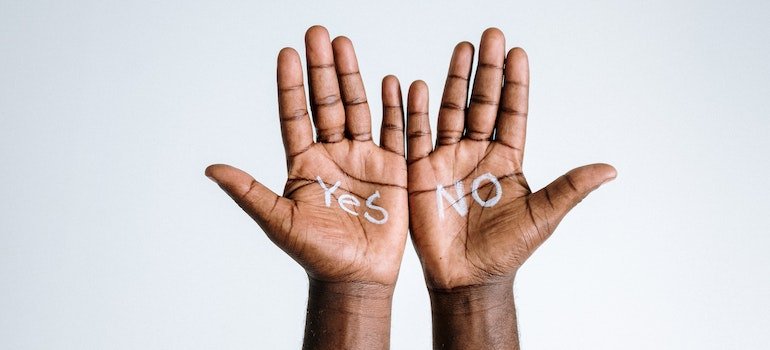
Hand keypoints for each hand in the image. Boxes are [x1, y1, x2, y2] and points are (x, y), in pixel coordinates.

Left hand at [206, 26, 407, 286]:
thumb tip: (210, 168)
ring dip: (353, 76)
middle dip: (322, 68)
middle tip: (318, 33)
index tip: (287, 53)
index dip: (291, 85)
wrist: (357, 278)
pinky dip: (394, 107)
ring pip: (358, 108)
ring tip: (346, 44)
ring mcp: (362, 158)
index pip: (295, 115)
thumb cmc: (316, 254)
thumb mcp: (279, 221)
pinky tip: (393, 82)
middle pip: (327, 102)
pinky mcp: (391, 168)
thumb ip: (249, 192)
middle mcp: (332, 153)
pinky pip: (393, 131)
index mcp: (304, 162)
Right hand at [407, 28, 615, 289]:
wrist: (468, 278)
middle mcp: (477, 153)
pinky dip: (415, 112)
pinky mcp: (421, 173)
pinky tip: (415, 86)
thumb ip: (570, 188)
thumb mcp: (542, 216)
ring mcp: (448, 160)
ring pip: (451, 111)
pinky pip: (417, 136)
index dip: (515, 83)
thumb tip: (610, 169)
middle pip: (482, 102)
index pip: (512, 112)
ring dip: (455, 80)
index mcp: (507, 159)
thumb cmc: (506, 250)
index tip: (517, 53)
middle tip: (490, 35)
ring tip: (461, 49)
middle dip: (486, 69)